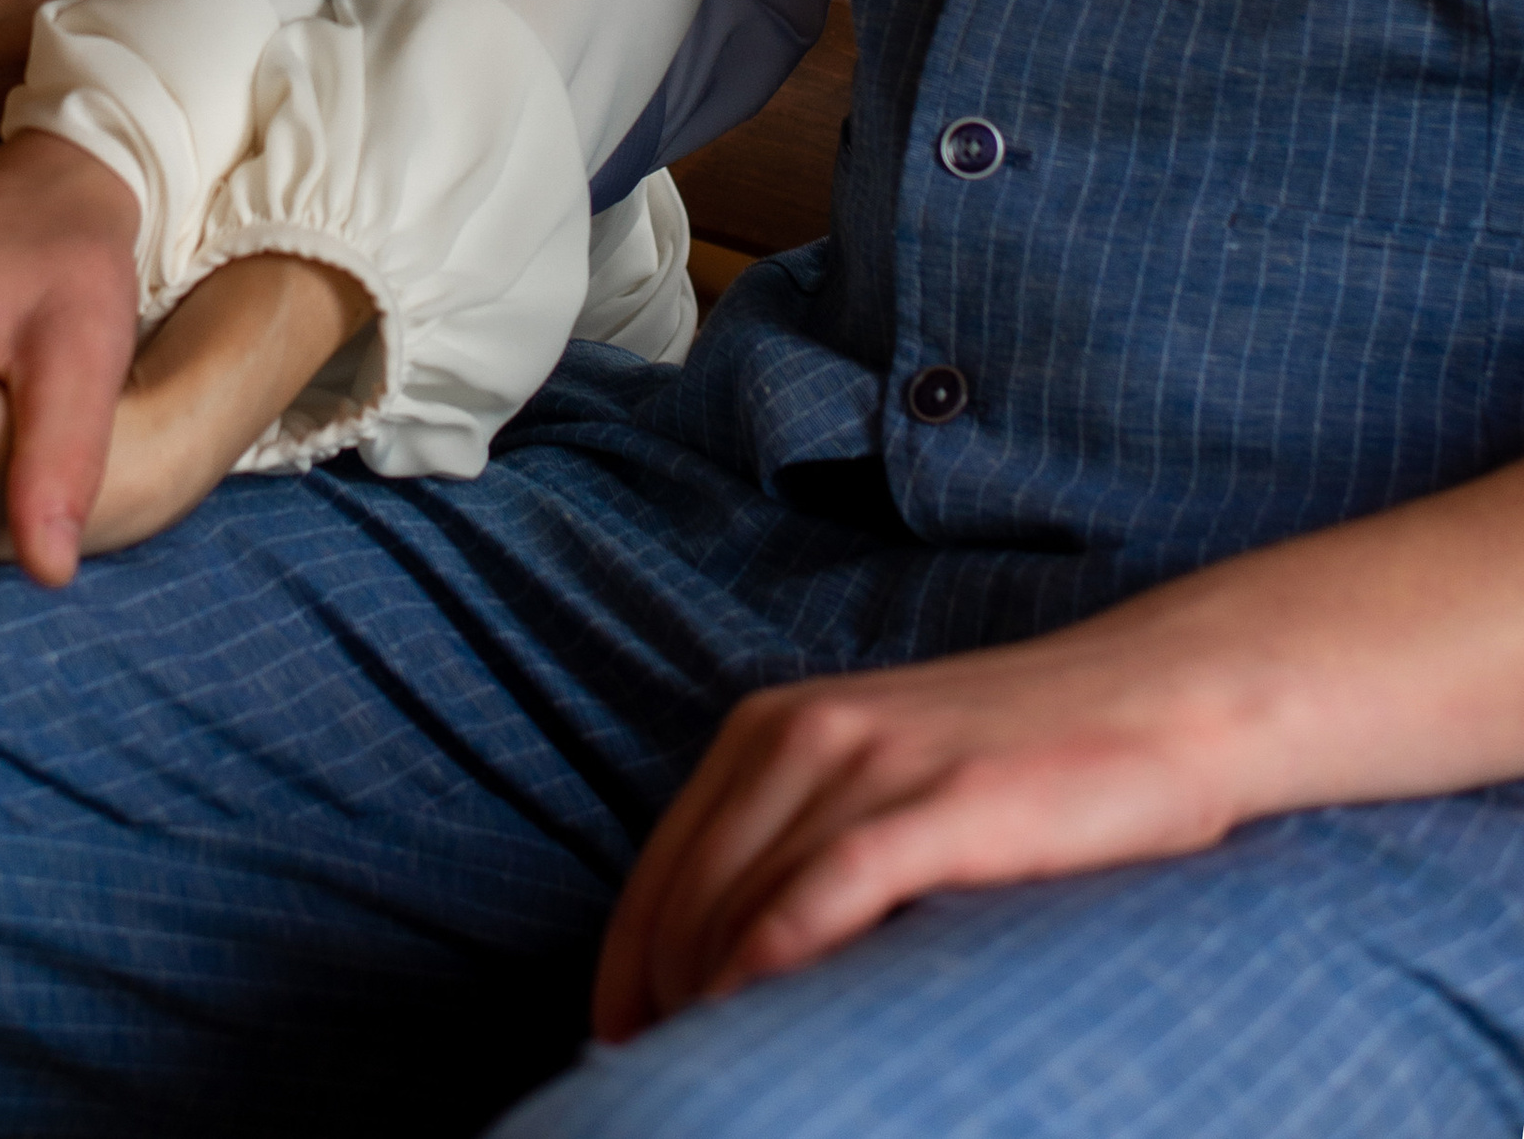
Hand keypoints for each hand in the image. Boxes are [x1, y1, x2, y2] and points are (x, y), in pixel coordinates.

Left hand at [594, 449, 1523, 1035]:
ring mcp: (873, 761)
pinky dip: (777, 957)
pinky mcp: (942, 799)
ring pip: (744, 901)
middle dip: (666, 1007)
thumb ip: (804, 847)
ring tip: (716, 1081)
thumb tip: (734, 971)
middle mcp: (803, 733)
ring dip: (712, 1002)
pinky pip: (827, 886)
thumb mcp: (886, 782)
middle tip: (671, 1086)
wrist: (1161, 698)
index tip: (622, 1054)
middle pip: (688, 902)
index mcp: (771, 729)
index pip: (657, 878)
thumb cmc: (1027, 765)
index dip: (625, 978)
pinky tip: (757, 1013)